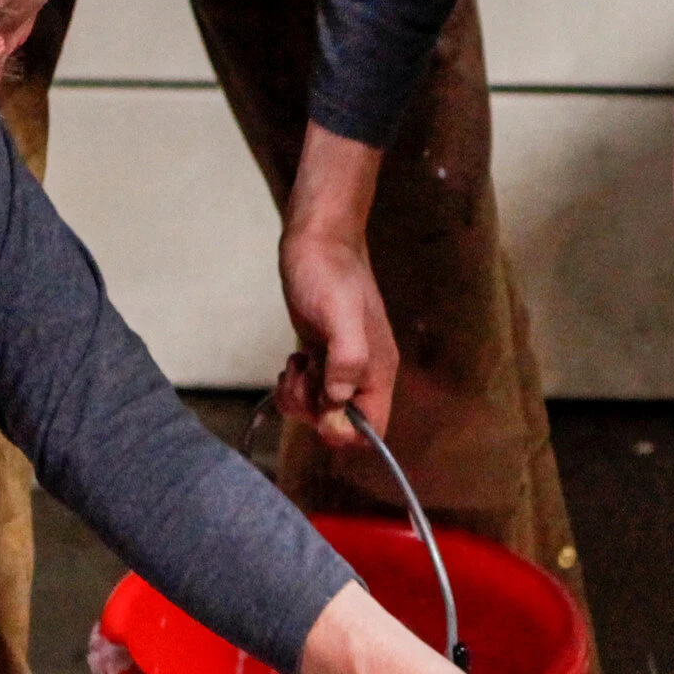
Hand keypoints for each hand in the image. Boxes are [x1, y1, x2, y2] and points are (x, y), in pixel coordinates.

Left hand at [277, 123, 395, 448]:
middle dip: (314, 410)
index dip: (344, 431)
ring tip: (298, 364)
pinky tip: (296, 359)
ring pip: (321, 410)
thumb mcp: (339, 314)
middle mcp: (364, 375)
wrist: (317, 241)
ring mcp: (342, 366)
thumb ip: (348, 358)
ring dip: (300, 396)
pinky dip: (295, 384)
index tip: (321, 405)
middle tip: (305, 375)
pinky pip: (310, 391)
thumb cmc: (330, 273)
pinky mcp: (322, 357)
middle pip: (341, 425)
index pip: (373, 432)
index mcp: (377, 372)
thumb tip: (340, 399)